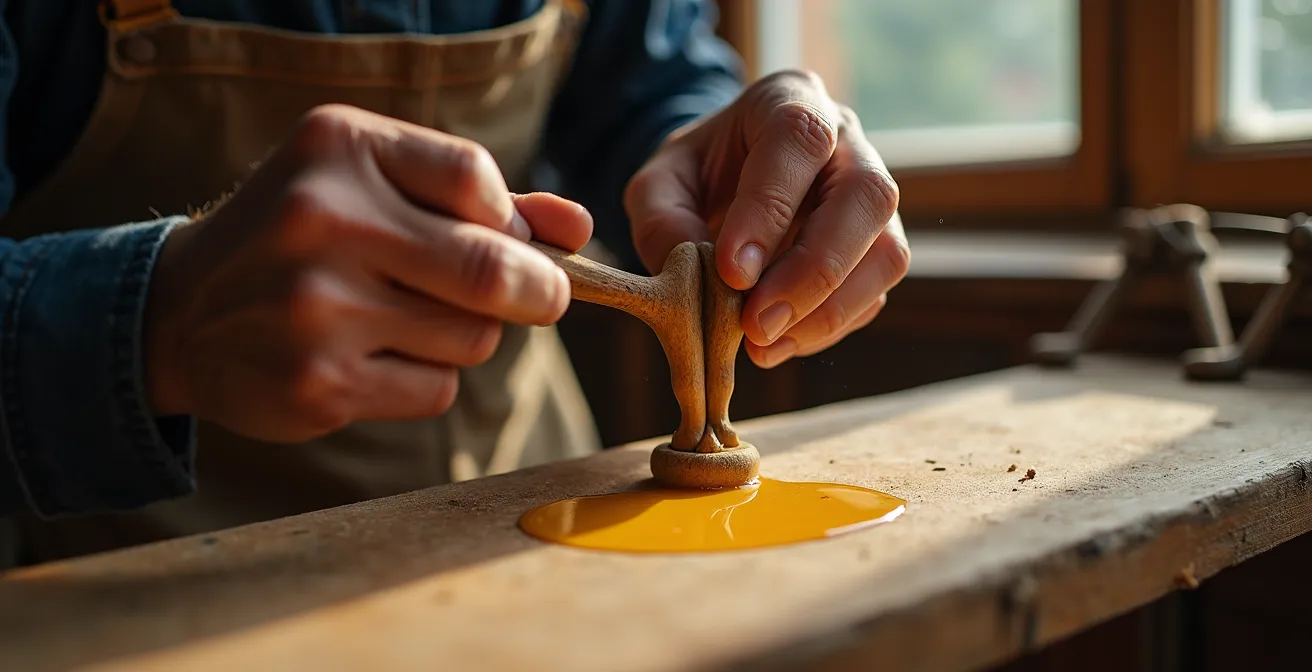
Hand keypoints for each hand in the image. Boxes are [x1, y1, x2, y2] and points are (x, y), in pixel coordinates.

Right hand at [143, 105, 591, 441]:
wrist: (181, 314)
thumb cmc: (304, 238)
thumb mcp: (375, 186)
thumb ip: (480, 202)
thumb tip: (578, 227)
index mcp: (340, 149)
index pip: (479, 182)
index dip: (515, 222)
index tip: (510, 240)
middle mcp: (322, 220)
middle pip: (494, 270)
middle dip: (536, 291)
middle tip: (533, 297)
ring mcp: (316, 308)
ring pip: (475, 338)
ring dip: (468, 336)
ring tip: (409, 320)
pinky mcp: (319, 384)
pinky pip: (438, 389)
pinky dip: (429, 380)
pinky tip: (374, 359)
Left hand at [625, 70, 907, 367]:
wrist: (726, 185)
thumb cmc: (695, 176)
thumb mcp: (657, 185)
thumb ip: (661, 221)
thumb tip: (697, 271)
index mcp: (789, 102)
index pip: (800, 140)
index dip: (770, 207)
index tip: (732, 270)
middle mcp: (847, 143)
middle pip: (865, 197)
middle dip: (812, 271)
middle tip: (756, 324)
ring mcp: (872, 196)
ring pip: (886, 252)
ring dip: (827, 310)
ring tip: (763, 345)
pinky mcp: (878, 247)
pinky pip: (875, 292)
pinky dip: (828, 327)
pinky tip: (779, 343)